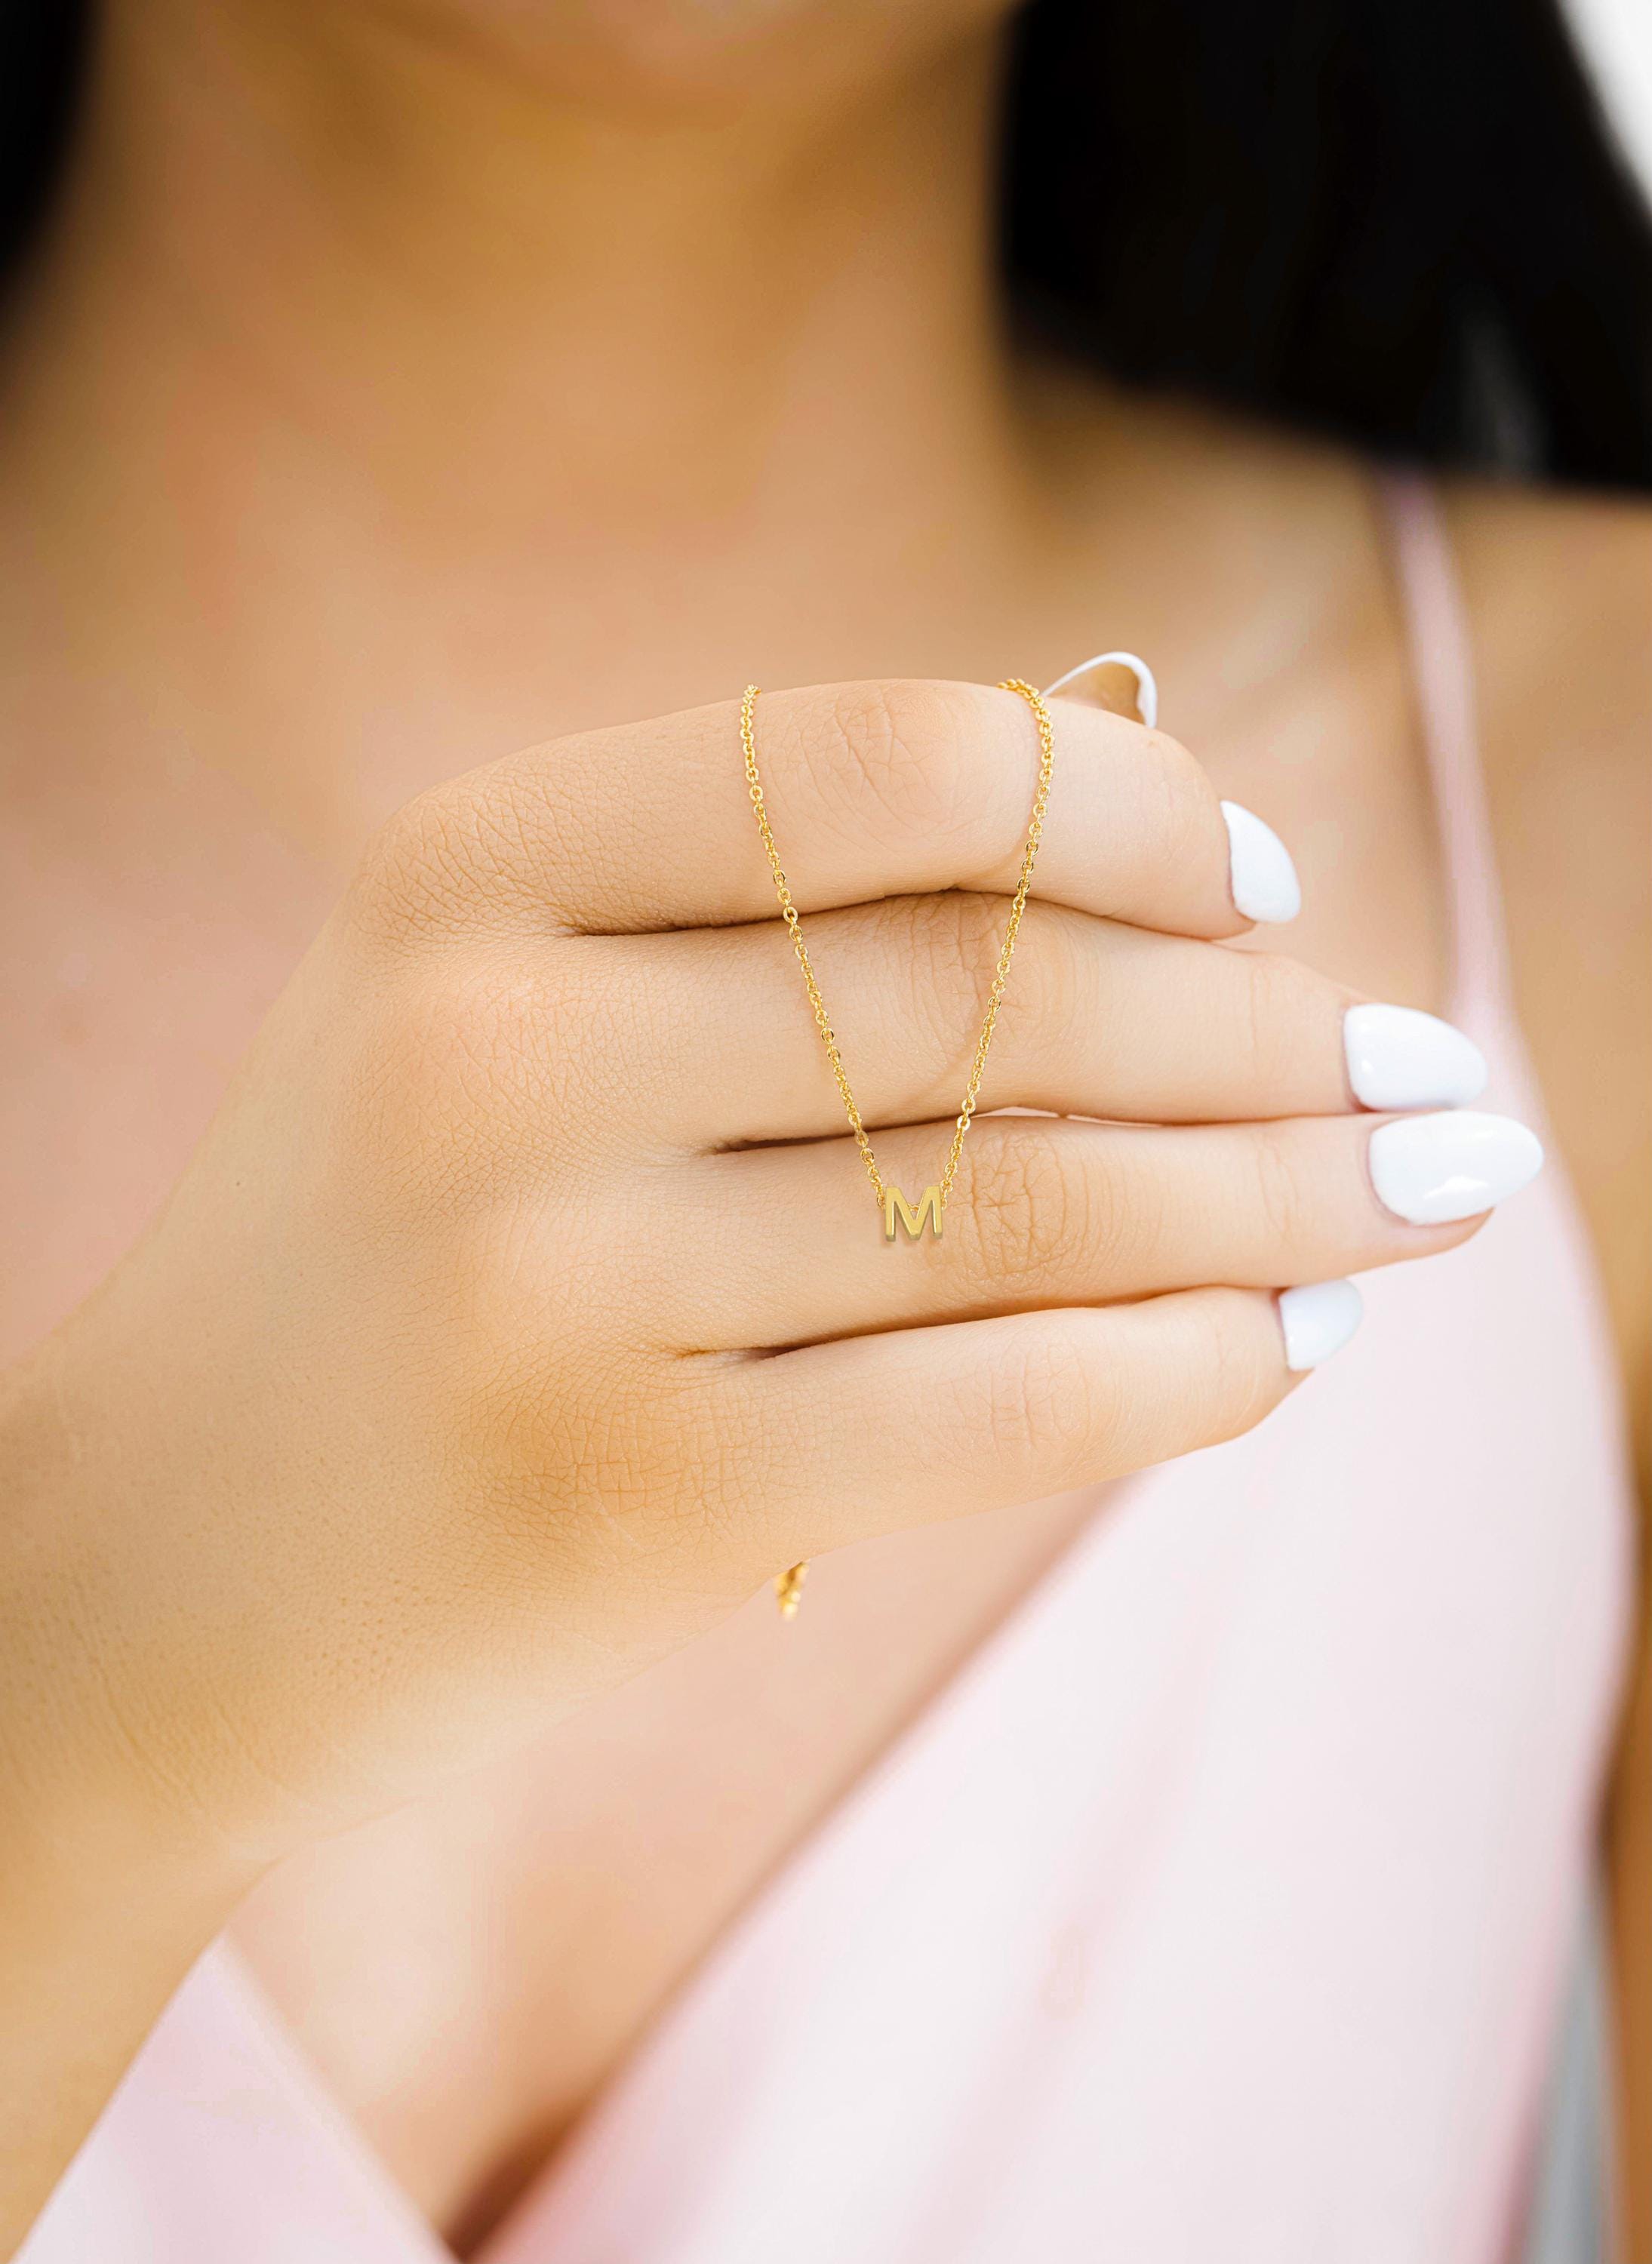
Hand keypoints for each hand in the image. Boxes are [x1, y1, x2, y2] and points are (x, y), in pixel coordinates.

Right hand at [0, 681, 1515, 1876]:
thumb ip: (770, 920)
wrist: (145, 1570)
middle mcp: (494, 1046)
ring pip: (1053, 1203)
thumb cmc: (379, 1264)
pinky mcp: (631, 1501)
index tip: (1268, 886)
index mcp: (464, 867)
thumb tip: (1183, 888)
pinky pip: (1018, 1405)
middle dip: (1276, 1026)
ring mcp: (554, 1282)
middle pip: (1010, 988)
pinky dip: (1201, 1371)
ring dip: (1295, 1197)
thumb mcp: (495, 1014)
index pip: (893, 761)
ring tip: (1426, 1192)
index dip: (1136, 804)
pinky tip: (1291, 1347)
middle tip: (1413, 1070)